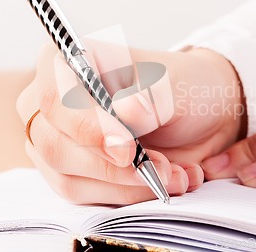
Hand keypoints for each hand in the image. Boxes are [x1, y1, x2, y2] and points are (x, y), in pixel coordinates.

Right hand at [17, 40, 244, 204]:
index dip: (86, 128)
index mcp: (72, 60)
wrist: (201, 116)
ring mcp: (60, 139)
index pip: (54, 98)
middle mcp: (56, 100)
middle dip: (113, 167)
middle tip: (161, 167)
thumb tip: (128, 112)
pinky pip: (86, 196)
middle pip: (55, 146)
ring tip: (173, 172)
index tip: (128, 149)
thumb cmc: (183, 88)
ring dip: (127, 185)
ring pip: (70, 179)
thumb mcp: (178, 85)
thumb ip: (153, 97)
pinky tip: (163, 180)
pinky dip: (129, 195)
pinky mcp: (73, 171)